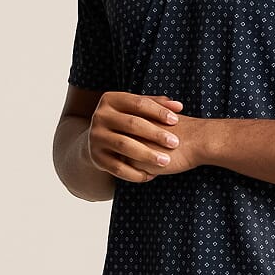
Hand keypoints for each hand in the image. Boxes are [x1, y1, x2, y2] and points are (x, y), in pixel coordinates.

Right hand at [86, 91, 201, 182]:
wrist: (98, 139)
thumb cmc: (126, 121)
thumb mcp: (136, 109)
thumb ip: (157, 105)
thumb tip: (179, 106)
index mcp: (111, 99)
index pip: (138, 103)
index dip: (158, 111)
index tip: (176, 120)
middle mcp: (100, 116)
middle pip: (131, 124)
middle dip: (155, 134)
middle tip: (175, 142)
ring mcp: (96, 137)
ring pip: (124, 145)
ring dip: (146, 154)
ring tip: (165, 161)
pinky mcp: (96, 157)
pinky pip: (116, 167)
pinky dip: (134, 173)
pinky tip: (151, 175)